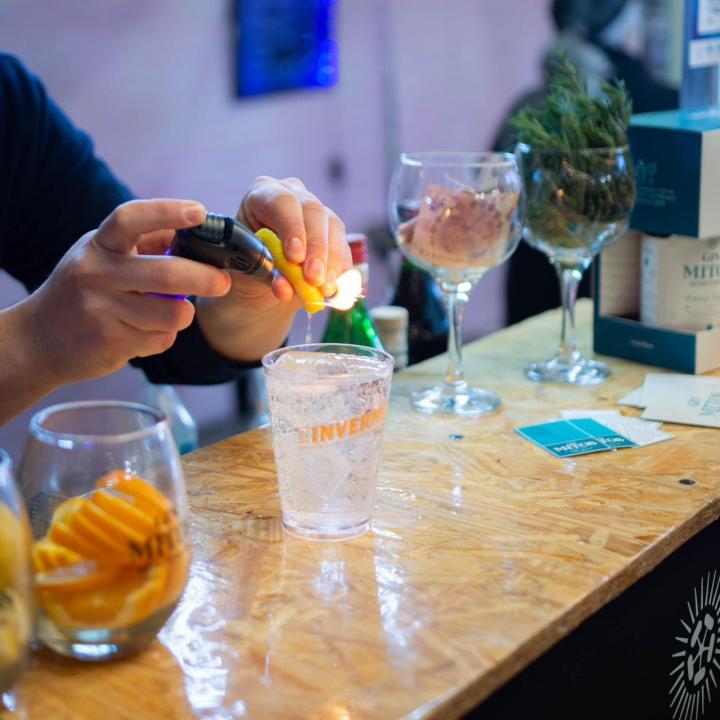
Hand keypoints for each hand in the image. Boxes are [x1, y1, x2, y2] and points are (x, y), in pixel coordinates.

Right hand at [23, 198, 230, 384]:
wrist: (40, 339)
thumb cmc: (86, 290)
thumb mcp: (105, 256)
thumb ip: (145, 243)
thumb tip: (194, 230)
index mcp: (99, 245)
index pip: (131, 218)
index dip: (167, 212)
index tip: (200, 212)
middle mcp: (96, 273)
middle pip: (167, 275)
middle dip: (206, 278)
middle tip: (223, 282)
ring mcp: (100, 309)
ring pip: (171, 314)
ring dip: (183, 315)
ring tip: (175, 312)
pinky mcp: (109, 341)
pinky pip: (160, 339)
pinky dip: (164, 336)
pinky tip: (145, 332)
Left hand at [238, 175, 351, 300]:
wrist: (259, 284)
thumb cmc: (247, 268)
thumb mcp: (249, 271)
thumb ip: (266, 275)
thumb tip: (285, 288)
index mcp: (263, 195)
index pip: (283, 202)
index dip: (292, 227)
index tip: (295, 257)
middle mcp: (294, 197)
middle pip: (314, 211)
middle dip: (316, 248)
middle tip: (313, 278)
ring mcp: (317, 214)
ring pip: (334, 228)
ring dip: (331, 261)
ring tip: (323, 288)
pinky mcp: (334, 235)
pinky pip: (344, 248)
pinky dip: (339, 270)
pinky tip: (331, 287)